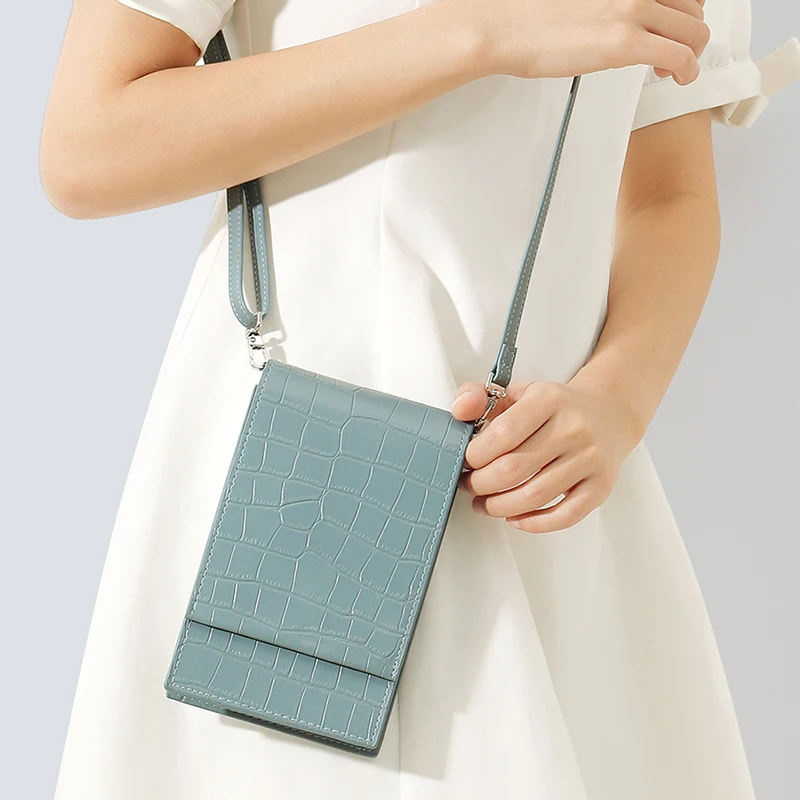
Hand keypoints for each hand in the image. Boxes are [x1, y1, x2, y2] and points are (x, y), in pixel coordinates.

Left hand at [451, 375, 642, 532]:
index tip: (466, 460)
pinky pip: (564, 515)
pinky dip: (534, 523)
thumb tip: (460, 409)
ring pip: (534, 496)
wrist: (607, 414)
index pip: (504, 433)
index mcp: (549, 399)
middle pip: (514, 469)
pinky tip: (515, 518)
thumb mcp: (516, 392)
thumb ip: (478, 396)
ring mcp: (590, 458)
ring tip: (484, 503)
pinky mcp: (601, 486)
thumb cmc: (553, 408)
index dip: (476, 454)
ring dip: (499, 507)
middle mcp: (574, 428)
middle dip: (481, 484)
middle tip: (470, 484)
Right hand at [455, 0, 708, 84]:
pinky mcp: (625, 43)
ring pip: (694, 31)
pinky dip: (688, 71)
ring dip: (691, 54)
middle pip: (692, 7)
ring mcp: (632, 10)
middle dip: (688, 34)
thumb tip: (609, 18)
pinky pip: (680, 56)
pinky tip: (679, 79)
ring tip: (674, 70)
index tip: (672, 28)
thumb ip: (605, 4)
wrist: (504, 26)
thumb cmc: (528, 16)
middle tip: (674, 53)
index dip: (681, 11)